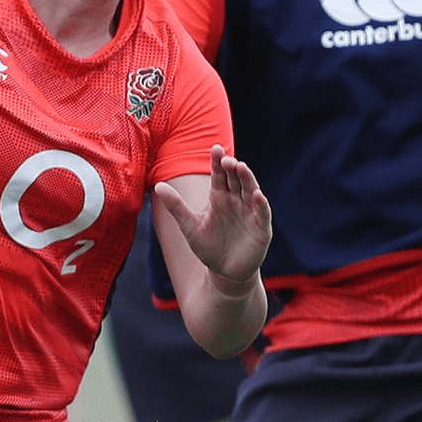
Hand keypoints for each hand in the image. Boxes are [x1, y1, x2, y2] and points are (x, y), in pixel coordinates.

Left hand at [156, 146, 271, 295]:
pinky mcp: (261, 228)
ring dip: (248, 179)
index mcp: (219, 196)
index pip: (220, 174)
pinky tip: (257, 195)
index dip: (218, 161)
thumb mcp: (189, 226)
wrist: (224, 272)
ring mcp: (250, 212)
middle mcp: (236, 200)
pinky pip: (262, 213)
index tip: (214, 148)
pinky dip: (260, 204)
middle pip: (236, 179)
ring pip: (250, 190)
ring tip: (241, 167)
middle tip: (227, 158)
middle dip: (232, 167)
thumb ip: (176, 206)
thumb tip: (158, 186)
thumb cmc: (208, 247)